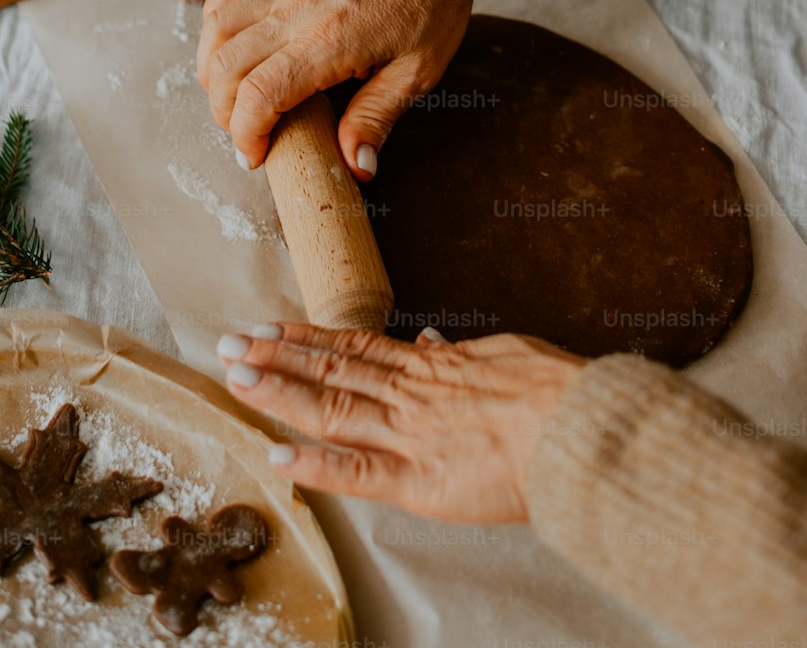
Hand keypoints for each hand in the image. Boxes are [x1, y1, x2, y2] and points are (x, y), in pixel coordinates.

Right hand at [196, 0, 473, 177]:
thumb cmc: (432, 1)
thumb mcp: (418, 71)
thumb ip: (377, 117)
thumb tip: (356, 167)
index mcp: (328, 41)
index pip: (258, 93)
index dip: (245, 134)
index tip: (256, 155)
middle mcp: (295, 12)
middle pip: (226, 65)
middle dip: (224, 112)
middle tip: (248, 134)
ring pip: (217, 29)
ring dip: (213, 70)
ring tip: (234, 98)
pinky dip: (216, 22)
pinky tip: (229, 44)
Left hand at [217, 323, 583, 522]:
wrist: (575, 428)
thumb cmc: (553, 392)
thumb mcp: (503, 355)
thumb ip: (459, 355)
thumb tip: (430, 344)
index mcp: (430, 368)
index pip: (354, 347)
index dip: (307, 338)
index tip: (271, 328)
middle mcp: (408, 396)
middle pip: (329, 369)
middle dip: (276, 357)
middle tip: (231, 344)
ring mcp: (408, 435)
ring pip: (330, 407)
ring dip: (279, 392)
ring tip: (237, 376)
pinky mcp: (417, 479)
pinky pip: (356, 471)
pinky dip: (315, 466)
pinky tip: (277, 455)